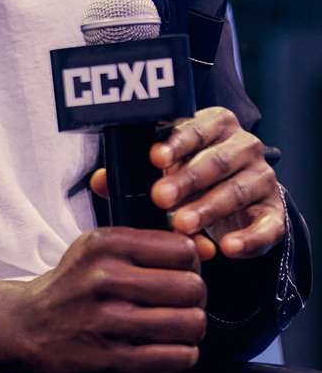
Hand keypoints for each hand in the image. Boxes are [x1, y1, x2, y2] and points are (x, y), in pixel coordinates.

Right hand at [0, 228, 205, 372]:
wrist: (26, 327)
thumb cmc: (73, 287)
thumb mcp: (97, 249)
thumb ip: (145, 246)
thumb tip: (203, 249)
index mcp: (106, 245)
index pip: (182, 250)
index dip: (191, 265)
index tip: (180, 275)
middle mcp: (108, 279)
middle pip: (192, 287)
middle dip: (195, 299)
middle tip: (181, 305)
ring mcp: (113, 322)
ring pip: (191, 322)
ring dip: (190, 329)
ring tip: (175, 328)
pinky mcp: (117, 360)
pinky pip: (180, 356)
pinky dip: (181, 354)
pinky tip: (164, 349)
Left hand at [92, 107, 282, 262]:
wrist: (237, 204)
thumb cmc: (189, 176)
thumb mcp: (164, 170)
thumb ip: (132, 172)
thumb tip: (98, 180)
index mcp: (215, 124)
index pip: (196, 127)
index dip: (176, 142)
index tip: (154, 158)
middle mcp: (244, 145)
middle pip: (216, 160)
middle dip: (187, 179)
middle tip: (161, 198)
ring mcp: (262, 178)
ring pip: (237, 190)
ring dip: (209, 208)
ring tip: (183, 224)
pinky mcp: (275, 213)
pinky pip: (266, 226)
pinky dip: (248, 239)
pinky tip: (226, 248)